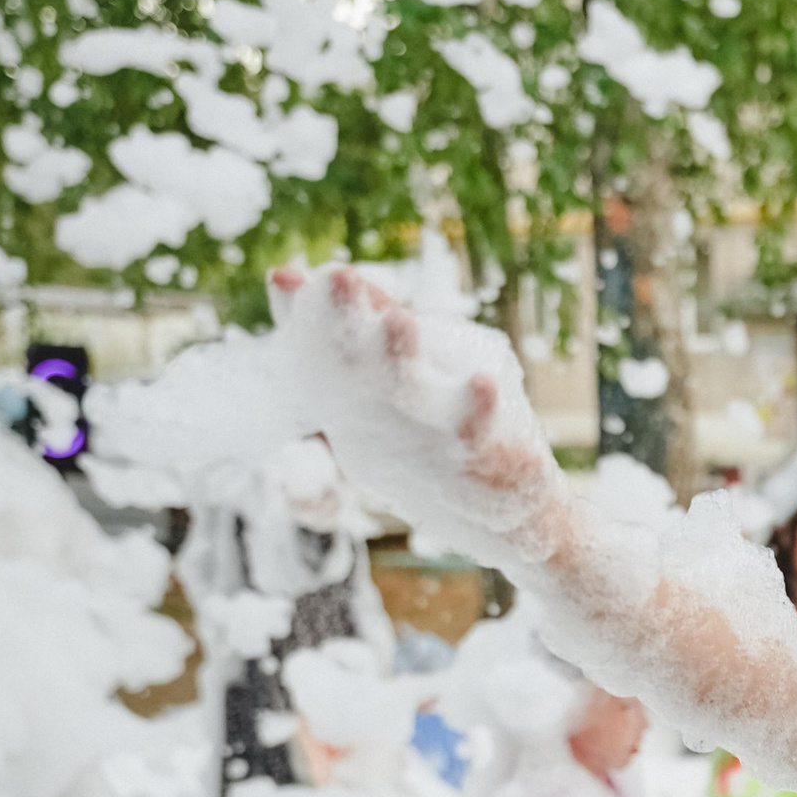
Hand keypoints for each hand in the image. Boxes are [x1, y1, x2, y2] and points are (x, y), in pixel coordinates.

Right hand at [267, 263, 563, 550]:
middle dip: (342, 325)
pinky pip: (478, 436)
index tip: (288, 277)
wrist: (509, 522)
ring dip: (400, 361)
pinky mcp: (483, 460)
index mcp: (355, 406)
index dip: (303, 319)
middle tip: (336, 278)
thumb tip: (286, 273)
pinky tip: (485, 382)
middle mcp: (385, 429)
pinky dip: (477, 410)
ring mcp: (433, 446)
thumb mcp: (393, 377)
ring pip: (410, 402)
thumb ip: (361, 320)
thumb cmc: (444, 432)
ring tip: (397, 322)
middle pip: (356, 375)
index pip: (319, 358)